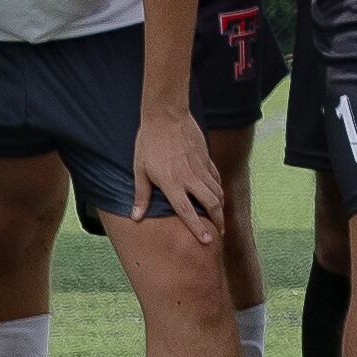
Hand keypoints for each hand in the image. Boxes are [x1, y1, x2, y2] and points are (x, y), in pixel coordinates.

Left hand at [130, 106, 225, 238]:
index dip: (198, 228)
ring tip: (219, 218)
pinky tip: (217, 195)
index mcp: (172, 183)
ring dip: (220, 207)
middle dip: (218, 221)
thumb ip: (141, 195)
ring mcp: (200, 167)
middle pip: (211, 204)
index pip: (188, 212)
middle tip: (218, 233)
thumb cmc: (148, 142)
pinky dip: (219, 189)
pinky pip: (216, 177)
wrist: (165, 115)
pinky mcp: (206, 157)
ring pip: (217, 191)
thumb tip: (136, 217)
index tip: (207, 241)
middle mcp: (189, 177)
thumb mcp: (140, 169)